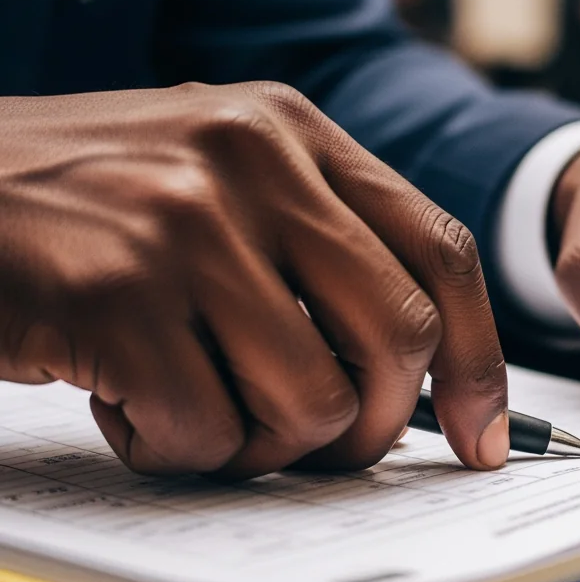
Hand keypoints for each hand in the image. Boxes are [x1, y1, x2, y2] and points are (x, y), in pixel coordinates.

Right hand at [0, 83, 507, 477]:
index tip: (483, 434)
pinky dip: (178, 449)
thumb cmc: (95, 200)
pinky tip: (128, 405)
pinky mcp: (115, 295)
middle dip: (380, 425)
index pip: (440, 250)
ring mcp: (184, 223)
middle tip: (335, 451)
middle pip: (398, 335)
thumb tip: (421, 374)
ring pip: (311, 402)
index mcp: (292, 130)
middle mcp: (251, 161)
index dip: (478, 356)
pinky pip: (207, 432)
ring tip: (199, 410)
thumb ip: (320, 248)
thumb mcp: (221, 177)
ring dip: (263, 445)